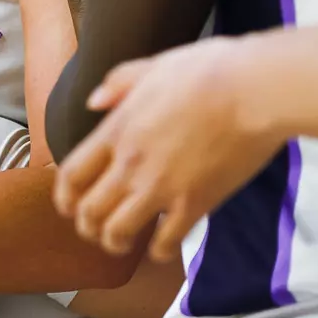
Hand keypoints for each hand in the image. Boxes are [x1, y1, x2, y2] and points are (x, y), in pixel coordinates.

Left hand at [52, 37, 285, 261]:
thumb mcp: (152, 66)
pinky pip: (166, 241)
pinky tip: (162, 249)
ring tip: (122, 244)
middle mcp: (129, 164)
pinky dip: (159, 251)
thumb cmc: (206, 70)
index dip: (64, 198)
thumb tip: (93, 101)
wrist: (253, 90)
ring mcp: (160, 187)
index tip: (69, 207)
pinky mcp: (195, 203)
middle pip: (90, 210)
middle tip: (97, 230)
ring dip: (115, 242)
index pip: (72, 175)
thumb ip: (118, 85)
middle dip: (88, 226)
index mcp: (115, 130)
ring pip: (118, 231)